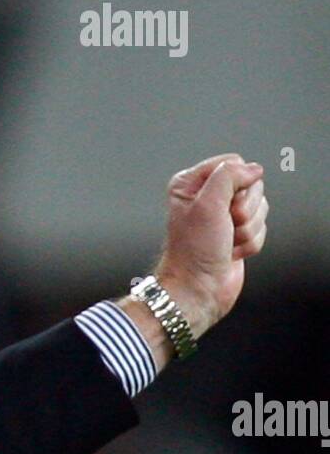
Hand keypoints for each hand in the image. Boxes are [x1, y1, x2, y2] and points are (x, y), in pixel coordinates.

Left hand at [156, 152, 267, 336]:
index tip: (223, 206)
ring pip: (259, 208)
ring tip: (226, 242)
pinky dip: (250, 243)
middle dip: (244, 210)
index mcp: (192, 183)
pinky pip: (261, 228)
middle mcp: (208, 197)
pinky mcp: (238, 234)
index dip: (237, 184)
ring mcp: (225, 217)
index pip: (234, 163)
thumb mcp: (208, 203)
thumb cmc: (194, 251)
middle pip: (251, 185)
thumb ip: (230, 175)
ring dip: (247, 229)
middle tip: (226, 226)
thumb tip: (253, 170)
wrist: (198, 290)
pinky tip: (231, 253)